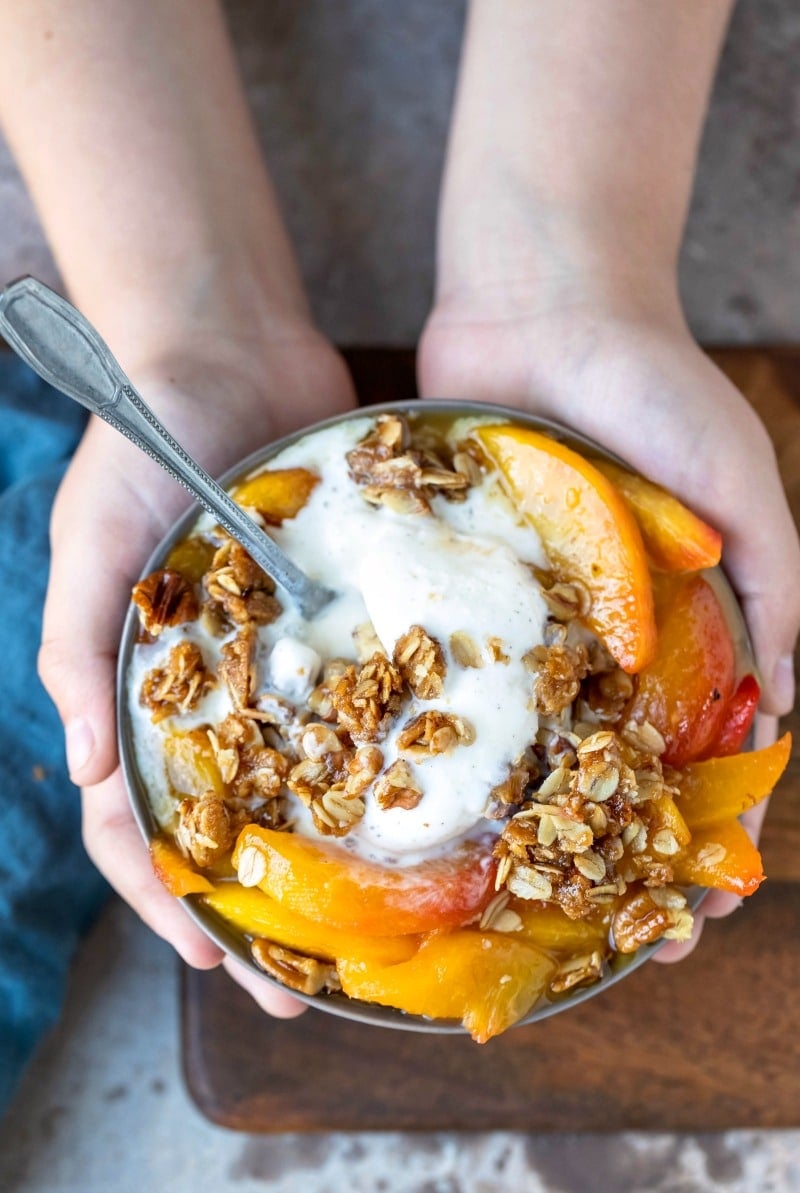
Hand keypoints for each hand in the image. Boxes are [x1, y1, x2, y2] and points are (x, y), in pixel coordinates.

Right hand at [39, 324, 355, 1015]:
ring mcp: (273, 661)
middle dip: (254, 913)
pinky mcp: (332, 620)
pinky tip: (422, 807)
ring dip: (323, 860)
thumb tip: (88, 773)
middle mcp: (208, 692)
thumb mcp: (91, 542)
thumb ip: (79, 649)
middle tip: (302, 988)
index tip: (218, 962)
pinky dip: (377, 758)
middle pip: (225, 827)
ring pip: (298, 782)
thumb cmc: (138, 443)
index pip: (137, 824)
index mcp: (138, 692)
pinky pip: (358, 701)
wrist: (223, 351)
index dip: (168, 900)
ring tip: (368, 929)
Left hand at [419, 283, 799, 958]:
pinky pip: (458, 668)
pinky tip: (442, 795)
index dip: (712, 828)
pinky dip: (456, 729)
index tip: (702, 908)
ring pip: (530, 734)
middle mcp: (604, 629)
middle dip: (618, 849)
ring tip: (525, 895)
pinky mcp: (463, 584)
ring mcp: (529, 613)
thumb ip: (776, 588)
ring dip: (535, 815)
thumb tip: (788, 703)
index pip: (708, 746)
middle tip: (610, 932)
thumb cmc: (655, 388)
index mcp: (684, 617)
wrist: (541, 304)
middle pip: (614, 761)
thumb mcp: (741, 487)